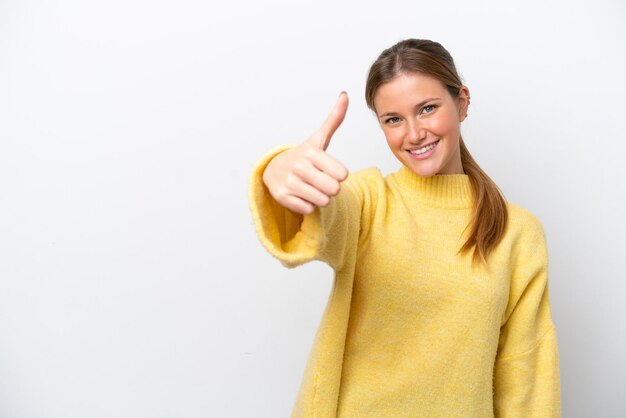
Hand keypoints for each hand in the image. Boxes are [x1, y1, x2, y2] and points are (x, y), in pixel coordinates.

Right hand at [263, 92, 349, 214]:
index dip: (339, 175)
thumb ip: (334, 119)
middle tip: (321, 181)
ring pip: (323, 201)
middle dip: (331, 188)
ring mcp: (289, 182)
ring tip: (311, 188)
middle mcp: (299, 167)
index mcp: (311, 152)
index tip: (329, 170)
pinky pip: (309, 210)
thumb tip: (345, 94)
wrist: (273, 168)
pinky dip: (307, 205)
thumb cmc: (303, 156)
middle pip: (334, 189)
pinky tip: (301, 195)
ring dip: (320, 198)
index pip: (342, 174)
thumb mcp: (318, 138)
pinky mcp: (282, 197)